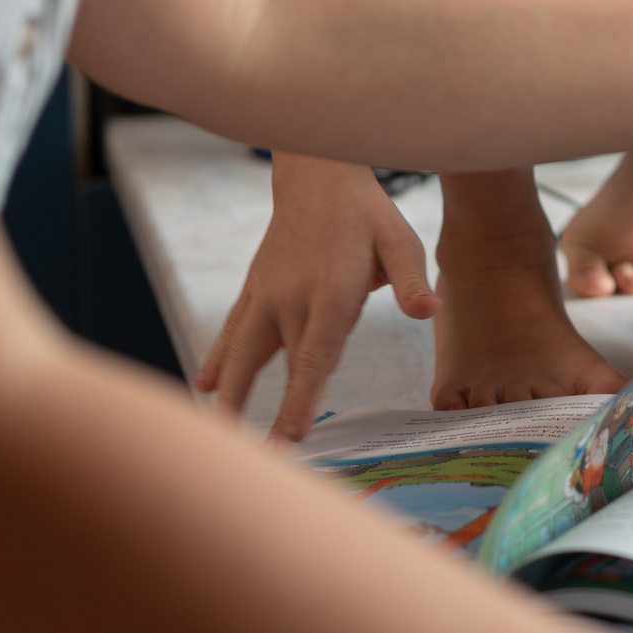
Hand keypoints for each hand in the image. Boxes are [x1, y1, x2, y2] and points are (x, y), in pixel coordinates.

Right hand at [195, 156, 437, 441]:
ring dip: (230, 393)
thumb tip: (427, 312)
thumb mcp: (400, 240)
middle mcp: (290, 296)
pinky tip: (205, 385)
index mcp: (330, 291)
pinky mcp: (254, 289)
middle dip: (262, 412)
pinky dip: (219, 359)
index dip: (302, 397)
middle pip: (275, 364)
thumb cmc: (367, 215)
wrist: (317, 175)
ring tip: (217, 433)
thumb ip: (410, 281)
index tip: (291, 435)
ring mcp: (266, 293)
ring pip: (243, 352)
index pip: (315, 355)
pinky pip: (233, 330)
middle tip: (254, 457)